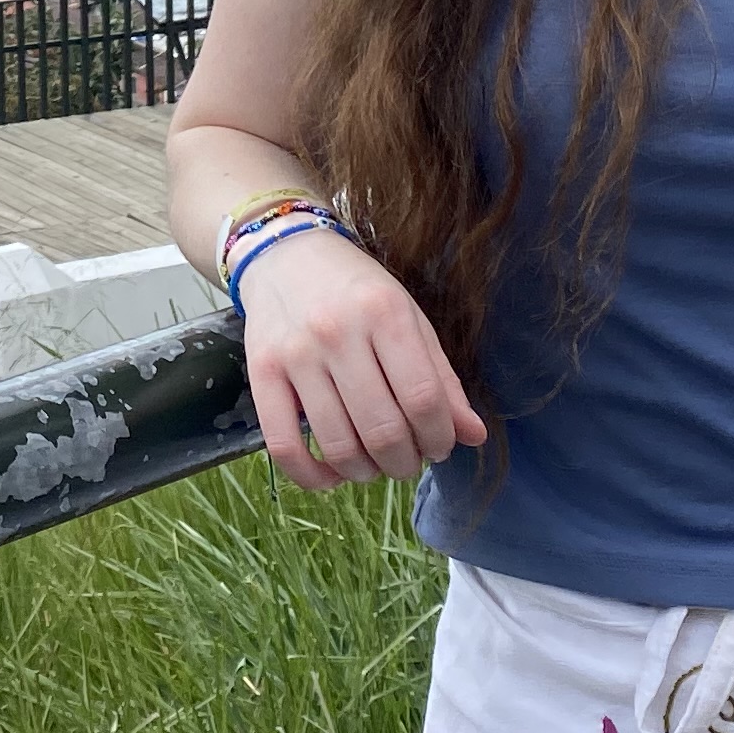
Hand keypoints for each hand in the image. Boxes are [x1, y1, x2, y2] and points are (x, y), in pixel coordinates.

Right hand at [237, 233, 484, 490]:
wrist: (285, 255)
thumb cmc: (357, 290)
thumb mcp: (409, 318)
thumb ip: (441, 378)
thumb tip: (473, 436)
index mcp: (385, 313)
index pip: (422, 398)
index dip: (439, 437)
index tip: (440, 446)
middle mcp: (338, 332)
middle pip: (382, 429)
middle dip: (405, 462)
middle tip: (408, 459)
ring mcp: (295, 354)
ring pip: (337, 444)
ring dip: (365, 472)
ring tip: (374, 465)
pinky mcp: (260, 373)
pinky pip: (283, 444)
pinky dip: (311, 475)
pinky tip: (330, 477)